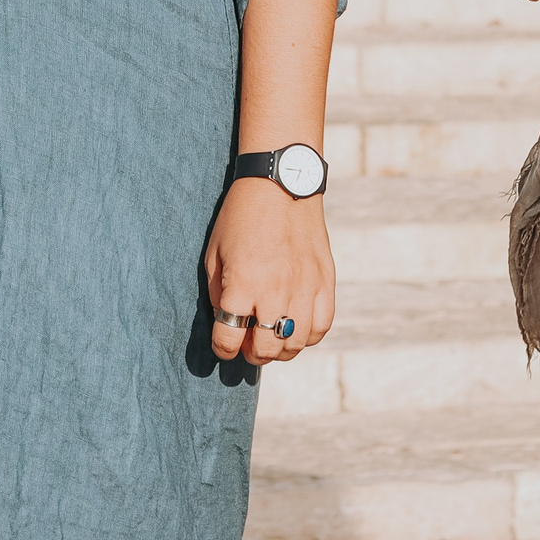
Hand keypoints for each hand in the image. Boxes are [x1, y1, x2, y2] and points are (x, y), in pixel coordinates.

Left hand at [202, 177, 333, 366]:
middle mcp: (274, 291)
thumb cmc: (240, 216)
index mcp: (242, 283)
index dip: (222, 349)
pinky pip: (321, 326)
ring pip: (295, 344)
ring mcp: (304, 288)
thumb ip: (218, 291)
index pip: (229, 337)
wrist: (281, 184)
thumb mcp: (215, 251)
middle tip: (247, 347)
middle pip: (265, 348)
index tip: (223, 347)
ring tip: (271, 341)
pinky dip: (308, 336)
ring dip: (280, 351)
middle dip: (251, 354)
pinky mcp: (325, 282)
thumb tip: (225, 321)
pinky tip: (296, 328)